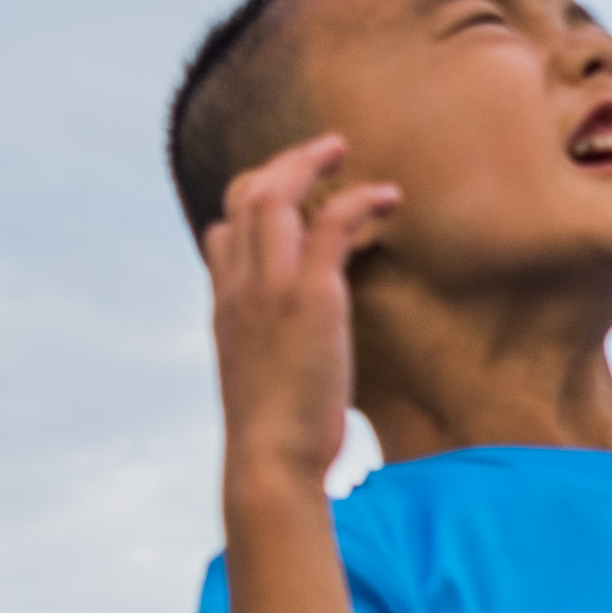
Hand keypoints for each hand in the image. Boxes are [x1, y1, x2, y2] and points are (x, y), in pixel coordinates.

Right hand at [202, 131, 396, 492]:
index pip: (222, 237)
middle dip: (281, 163)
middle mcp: (240, 289)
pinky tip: (388, 197)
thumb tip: (290, 368)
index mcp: (226, 311)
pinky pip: (331, 221)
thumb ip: (271, 363)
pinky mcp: (311, 296)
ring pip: (275, 193)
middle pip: (243, 197)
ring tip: (343, 149)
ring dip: (309, 161)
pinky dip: (359, 198)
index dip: (250, 211)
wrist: (270, 463)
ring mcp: (270, 287)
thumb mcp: (261, 393)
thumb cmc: (275, 444)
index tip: (289, 207)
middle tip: (323, 151)